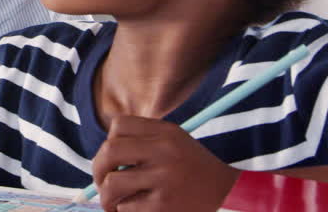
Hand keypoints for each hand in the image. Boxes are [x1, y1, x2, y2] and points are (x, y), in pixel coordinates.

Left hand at [87, 115, 238, 211]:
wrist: (230, 197)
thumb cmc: (195, 171)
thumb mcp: (176, 143)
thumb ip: (144, 139)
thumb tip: (102, 155)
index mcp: (166, 132)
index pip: (118, 125)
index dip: (108, 141)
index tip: (113, 158)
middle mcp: (165, 151)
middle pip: (109, 151)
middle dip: (96, 169)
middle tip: (99, 182)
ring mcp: (164, 179)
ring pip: (112, 183)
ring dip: (105, 197)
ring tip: (110, 203)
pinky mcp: (164, 205)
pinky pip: (127, 207)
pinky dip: (124, 211)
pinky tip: (133, 211)